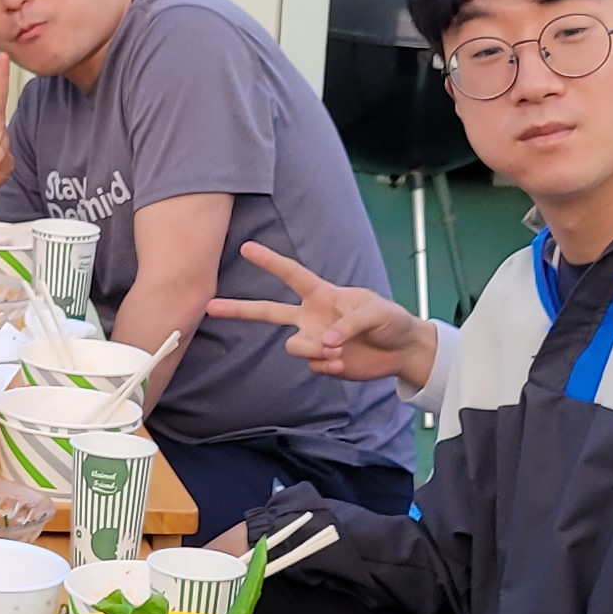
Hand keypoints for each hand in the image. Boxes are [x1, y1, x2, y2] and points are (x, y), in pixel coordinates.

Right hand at [210, 240, 434, 390]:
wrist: (402, 351)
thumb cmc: (391, 320)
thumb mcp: (377, 313)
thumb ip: (349, 324)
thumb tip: (326, 343)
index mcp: (323, 295)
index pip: (291, 275)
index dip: (269, 261)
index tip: (246, 248)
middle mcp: (312, 317)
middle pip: (268, 312)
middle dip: (239, 309)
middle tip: (210, 306)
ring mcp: (315, 340)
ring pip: (293, 346)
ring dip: (313, 350)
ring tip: (337, 352)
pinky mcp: (322, 362)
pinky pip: (312, 366)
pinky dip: (326, 366)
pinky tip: (343, 363)